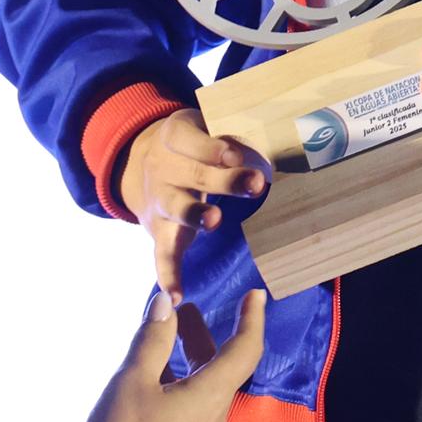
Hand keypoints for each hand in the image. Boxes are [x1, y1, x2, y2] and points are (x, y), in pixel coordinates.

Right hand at [68, 287, 268, 421]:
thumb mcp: (132, 381)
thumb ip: (152, 339)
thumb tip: (166, 303)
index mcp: (211, 396)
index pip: (245, 349)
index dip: (251, 318)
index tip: (255, 294)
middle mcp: (215, 417)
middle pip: (220, 366)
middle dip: (204, 334)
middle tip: (185, 307)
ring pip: (203, 387)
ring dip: (188, 357)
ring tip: (163, 334)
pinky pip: (191, 406)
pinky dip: (178, 380)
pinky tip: (151, 378)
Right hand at [119, 111, 266, 300]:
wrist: (139, 165)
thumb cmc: (193, 145)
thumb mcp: (203, 127)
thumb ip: (232, 134)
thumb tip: (282, 138)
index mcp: (174, 137)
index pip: (190, 139)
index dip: (213, 147)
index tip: (237, 155)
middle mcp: (162, 168)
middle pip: (193, 174)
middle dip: (223, 180)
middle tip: (255, 183)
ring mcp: (159, 201)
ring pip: (177, 208)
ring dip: (196, 214)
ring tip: (214, 220)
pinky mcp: (159, 231)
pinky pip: (162, 254)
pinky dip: (168, 275)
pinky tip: (176, 294)